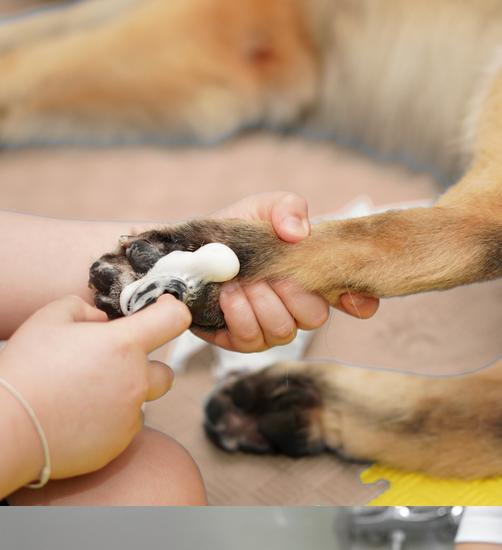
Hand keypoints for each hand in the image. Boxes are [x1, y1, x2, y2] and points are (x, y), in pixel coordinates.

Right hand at [0, 293, 190, 499]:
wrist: (9, 428)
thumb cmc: (25, 369)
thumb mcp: (47, 319)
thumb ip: (82, 309)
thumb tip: (100, 321)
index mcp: (123, 345)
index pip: (174, 319)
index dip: (171, 310)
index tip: (159, 311)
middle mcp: (135, 383)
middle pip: (166, 372)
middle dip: (147, 366)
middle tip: (112, 366)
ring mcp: (128, 419)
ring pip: (140, 404)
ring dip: (122, 397)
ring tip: (81, 397)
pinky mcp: (116, 448)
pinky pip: (121, 431)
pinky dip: (106, 423)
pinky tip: (74, 420)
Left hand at [207, 191, 379, 352]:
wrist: (190, 253)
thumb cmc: (234, 233)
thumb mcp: (261, 208)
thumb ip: (286, 208)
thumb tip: (298, 232)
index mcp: (314, 278)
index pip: (355, 299)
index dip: (358, 301)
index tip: (344, 293)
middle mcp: (297, 308)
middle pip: (315, 317)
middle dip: (290, 293)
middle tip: (267, 274)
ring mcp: (270, 328)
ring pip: (283, 330)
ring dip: (260, 302)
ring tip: (239, 281)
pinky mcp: (241, 341)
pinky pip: (251, 339)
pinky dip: (239, 313)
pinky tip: (227, 294)